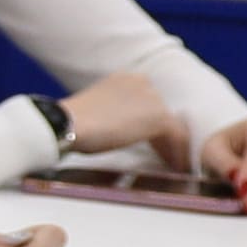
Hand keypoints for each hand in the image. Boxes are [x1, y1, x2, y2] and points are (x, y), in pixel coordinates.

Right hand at [57, 69, 186, 166]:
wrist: (68, 124)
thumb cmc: (71, 123)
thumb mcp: (96, 110)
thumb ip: (113, 113)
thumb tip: (117, 129)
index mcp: (125, 79)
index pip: (146, 102)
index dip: (147, 124)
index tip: (150, 142)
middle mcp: (142, 83)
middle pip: (160, 113)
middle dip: (162, 135)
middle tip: (163, 154)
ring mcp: (153, 99)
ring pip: (171, 126)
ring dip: (171, 145)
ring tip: (172, 163)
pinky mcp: (160, 117)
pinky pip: (177, 137)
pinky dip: (177, 153)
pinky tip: (175, 166)